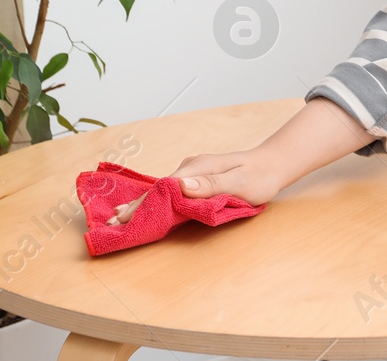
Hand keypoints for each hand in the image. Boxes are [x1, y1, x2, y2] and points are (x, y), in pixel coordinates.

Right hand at [106, 148, 281, 224]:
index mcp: (196, 169)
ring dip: (143, 203)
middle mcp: (190, 168)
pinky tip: (145, 205)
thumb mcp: (239, 183)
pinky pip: (172, 190)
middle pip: (158, 189)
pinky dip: (156, 200)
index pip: (163, 189)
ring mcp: (193, 172)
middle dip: (136, 205)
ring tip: (120, 216)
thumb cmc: (259, 176)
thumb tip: (181, 185)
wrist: (273, 164)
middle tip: (113, 222)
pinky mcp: (197, 178)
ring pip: (163, 189)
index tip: (124, 218)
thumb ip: (211, 185)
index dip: (144, 204)